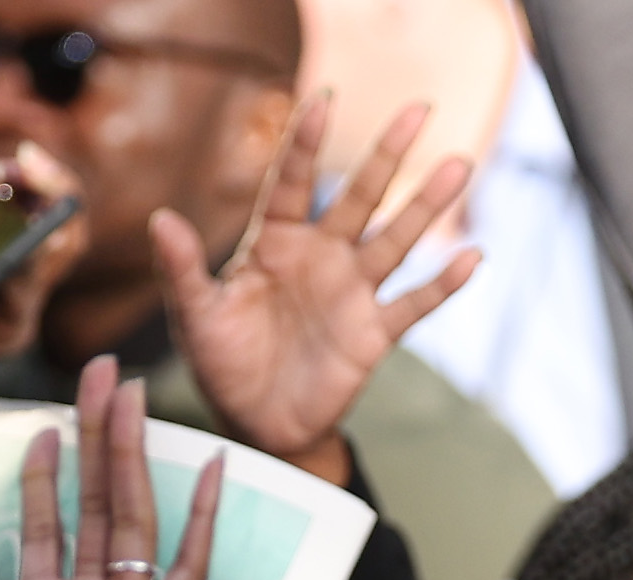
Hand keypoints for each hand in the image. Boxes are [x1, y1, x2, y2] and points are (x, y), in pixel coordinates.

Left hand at [0, 356, 220, 579]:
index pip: (48, 526)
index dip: (47, 475)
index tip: (46, 425)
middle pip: (97, 505)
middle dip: (98, 438)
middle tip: (100, 375)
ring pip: (133, 519)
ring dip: (131, 455)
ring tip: (128, 393)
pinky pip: (185, 568)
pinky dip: (201, 518)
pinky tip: (207, 465)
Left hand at [156, 95, 479, 475]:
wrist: (257, 428)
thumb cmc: (223, 366)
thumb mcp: (195, 318)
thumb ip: (181, 270)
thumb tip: (160, 219)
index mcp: (275, 245)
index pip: (293, 184)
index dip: (306, 144)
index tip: (324, 99)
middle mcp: (320, 258)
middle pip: (359, 196)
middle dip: (387, 154)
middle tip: (419, 108)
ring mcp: (350, 292)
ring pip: (395, 240)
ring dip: (426, 206)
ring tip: (458, 166)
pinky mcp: (372, 335)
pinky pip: (413, 305)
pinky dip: (441, 285)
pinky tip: (471, 258)